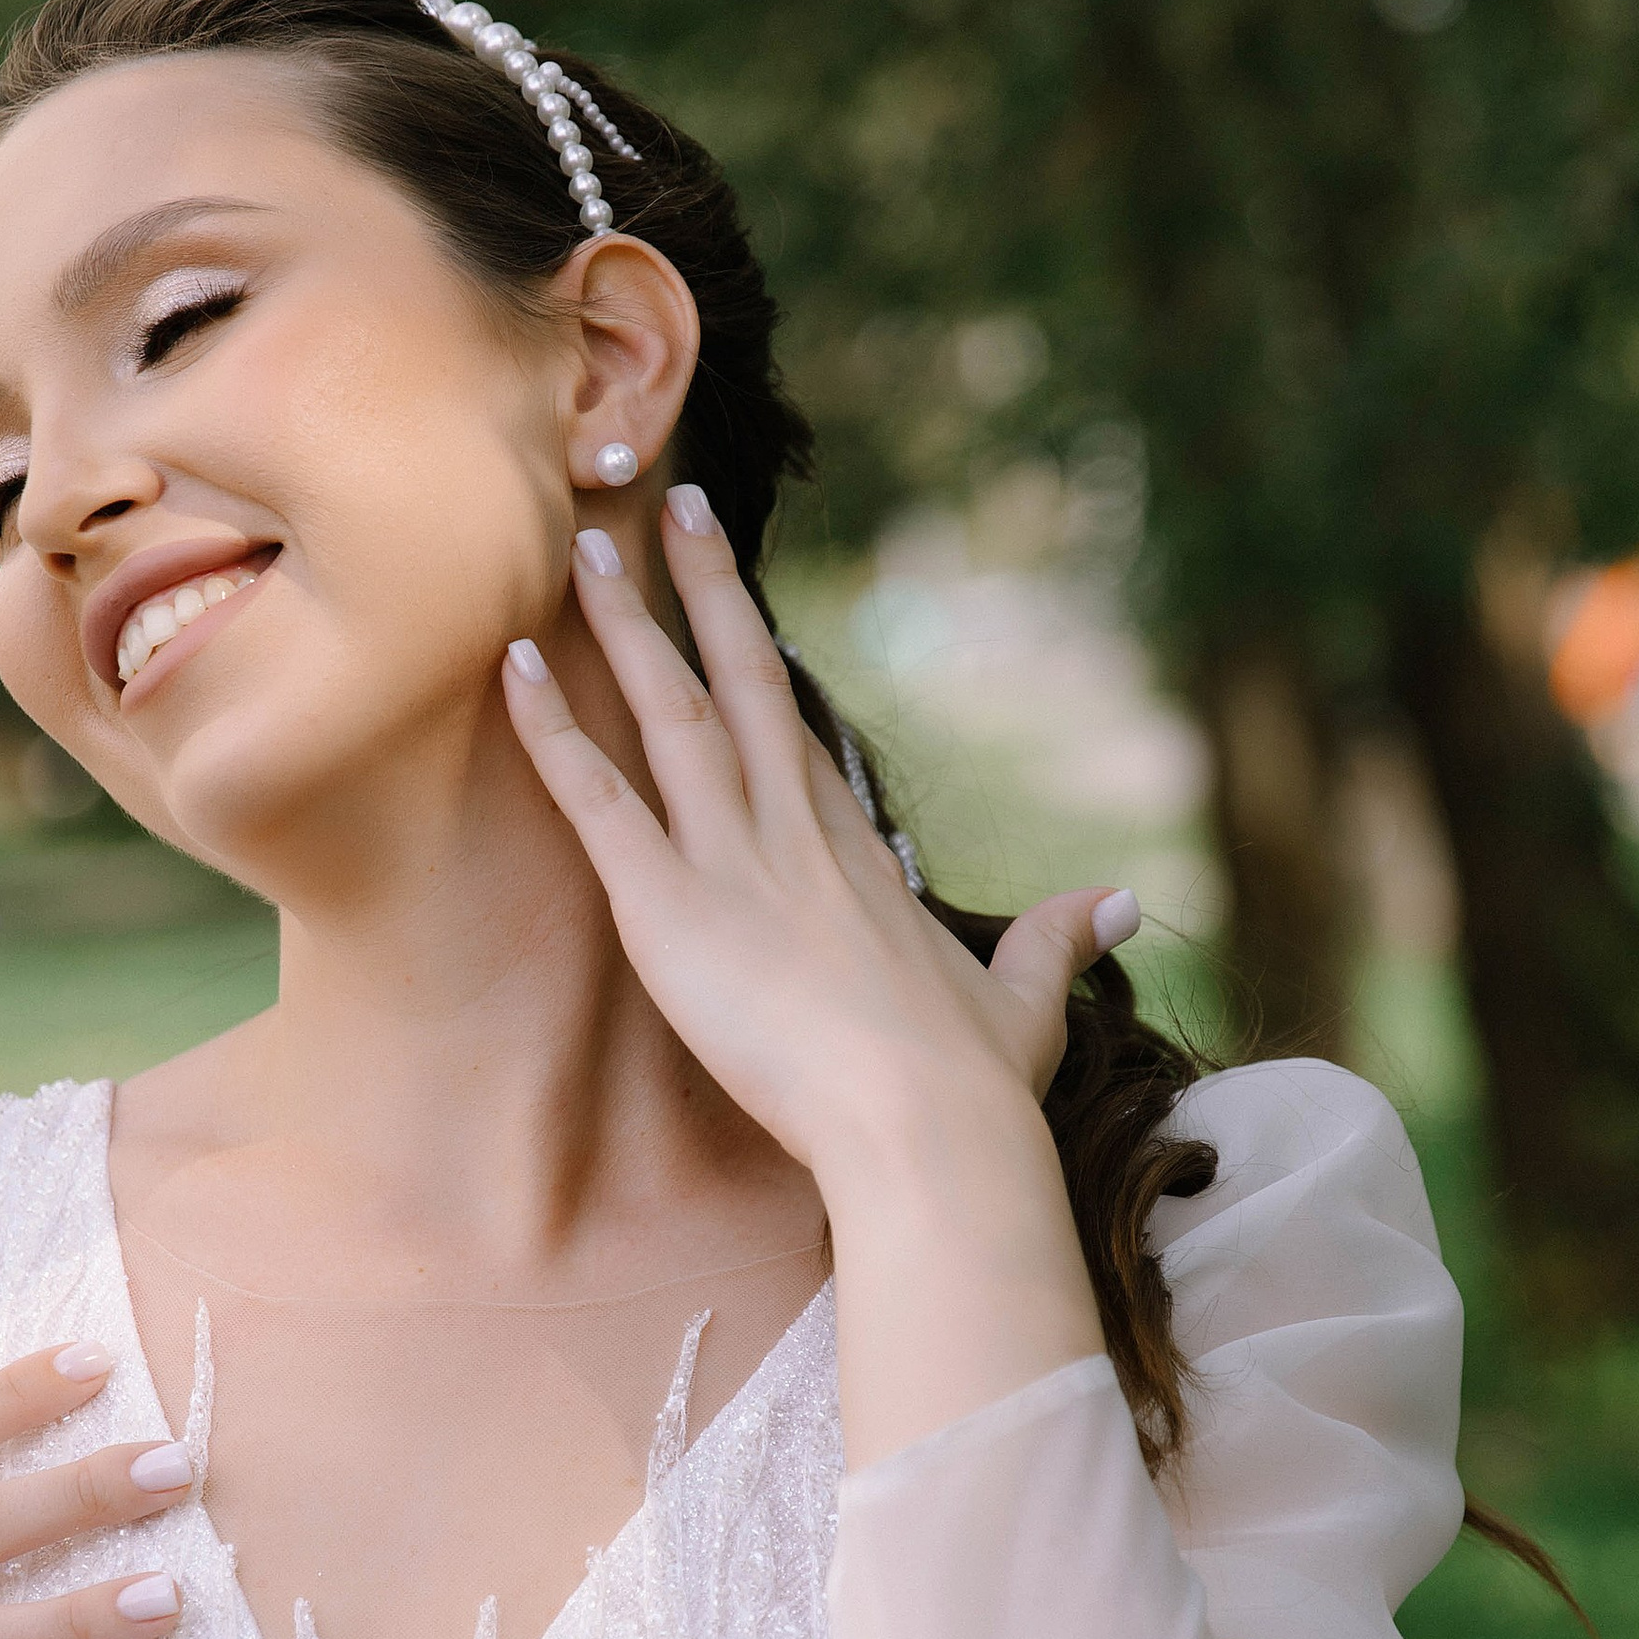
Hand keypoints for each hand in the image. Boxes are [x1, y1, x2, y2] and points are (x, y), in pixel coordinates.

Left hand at [501, 492, 1130, 1184]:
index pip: (795, 741)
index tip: (737, 604)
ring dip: (623, 628)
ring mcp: (731, 861)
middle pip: (738, 684)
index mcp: (857, 856)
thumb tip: (1125, 902)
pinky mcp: (670, 908)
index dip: (761, 667)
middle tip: (667, 506)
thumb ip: (1059, 941)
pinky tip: (513, 664)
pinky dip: (551, 730)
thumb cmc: (973, 1088)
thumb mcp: (1025, 1001)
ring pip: (665, 714)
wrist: (927, 1131)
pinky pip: (596, 799)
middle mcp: (794, 834)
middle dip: (703, 590)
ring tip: (588, 548)